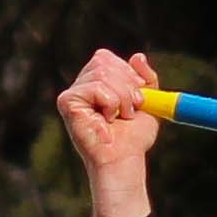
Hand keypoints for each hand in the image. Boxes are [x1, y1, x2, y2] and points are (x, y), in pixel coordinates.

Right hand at [57, 47, 161, 216]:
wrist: (124, 160)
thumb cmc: (133, 138)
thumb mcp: (148, 102)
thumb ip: (146, 78)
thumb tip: (137, 56)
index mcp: (96, 81)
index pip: (106, 58)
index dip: (126, 73)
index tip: (137, 97)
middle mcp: (81, 85)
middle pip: (103, 61)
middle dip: (126, 85)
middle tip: (130, 110)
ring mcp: (72, 94)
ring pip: (102, 73)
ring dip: (121, 97)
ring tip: (120, 117)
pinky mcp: (67, 102)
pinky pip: (95, 87)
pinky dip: (110, 102)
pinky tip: (107, 120)